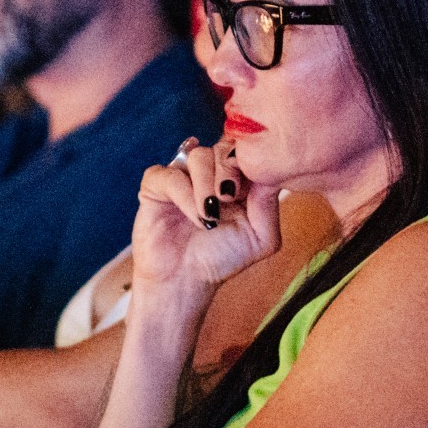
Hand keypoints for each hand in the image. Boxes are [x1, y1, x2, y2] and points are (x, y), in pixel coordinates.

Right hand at [130, 140, 282, 300]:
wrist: (185, 280)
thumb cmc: (222, 258)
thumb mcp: (261, 237)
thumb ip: (269, 204)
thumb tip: (272, 172)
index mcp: (237, 178)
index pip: (247, 151)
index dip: (249, 164)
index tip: (247, 192)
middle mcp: (210, 172)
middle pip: (223, 146)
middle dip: (229, 171)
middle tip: (229, 199)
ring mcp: (182, 175)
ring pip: (198, 155)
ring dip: (207, 185)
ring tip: (210, 216)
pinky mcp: (156, 185)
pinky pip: (170, 174)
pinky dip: (184, 194)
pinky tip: (195, 218)